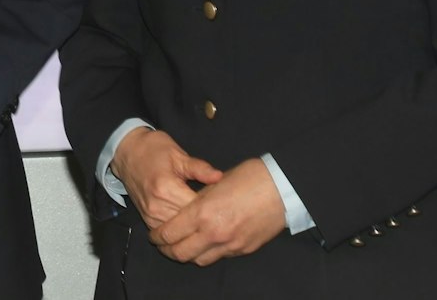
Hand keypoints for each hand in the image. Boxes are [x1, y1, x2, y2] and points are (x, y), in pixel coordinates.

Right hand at [110, 127, 223, 229]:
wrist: (127, 153)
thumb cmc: (154, 150)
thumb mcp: (178, 155)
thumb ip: (200, 168)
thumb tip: (219, 177)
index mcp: (167, 188)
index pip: (196, 208)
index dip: (212, 207)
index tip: (222, 204)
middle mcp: (157, 206)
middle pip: (188, 222)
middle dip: (203, 219)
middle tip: (217, 213)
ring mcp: (150, 215)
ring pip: (179, 231)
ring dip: (191, 226)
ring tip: (204, 218)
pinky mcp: (147, 219)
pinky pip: (168, 232)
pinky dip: (179, 229)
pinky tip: (189, 222)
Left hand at [148, 157, 286, 265]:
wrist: (283, 187)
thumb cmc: (250, 177)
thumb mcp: (215, 183)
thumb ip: (199, 199)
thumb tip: (188, 208)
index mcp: (202, 213)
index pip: (170, 233)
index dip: (157, 236)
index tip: (153, 235)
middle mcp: (214, 233)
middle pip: (180, 253)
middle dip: (167, 250)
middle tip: (162, 244)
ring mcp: (230, 244)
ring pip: (200, 260)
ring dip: (188, 254)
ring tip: (183, 245)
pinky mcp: (244, 249)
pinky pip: (220, 256)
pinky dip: (209, 252)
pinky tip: (207, 242)